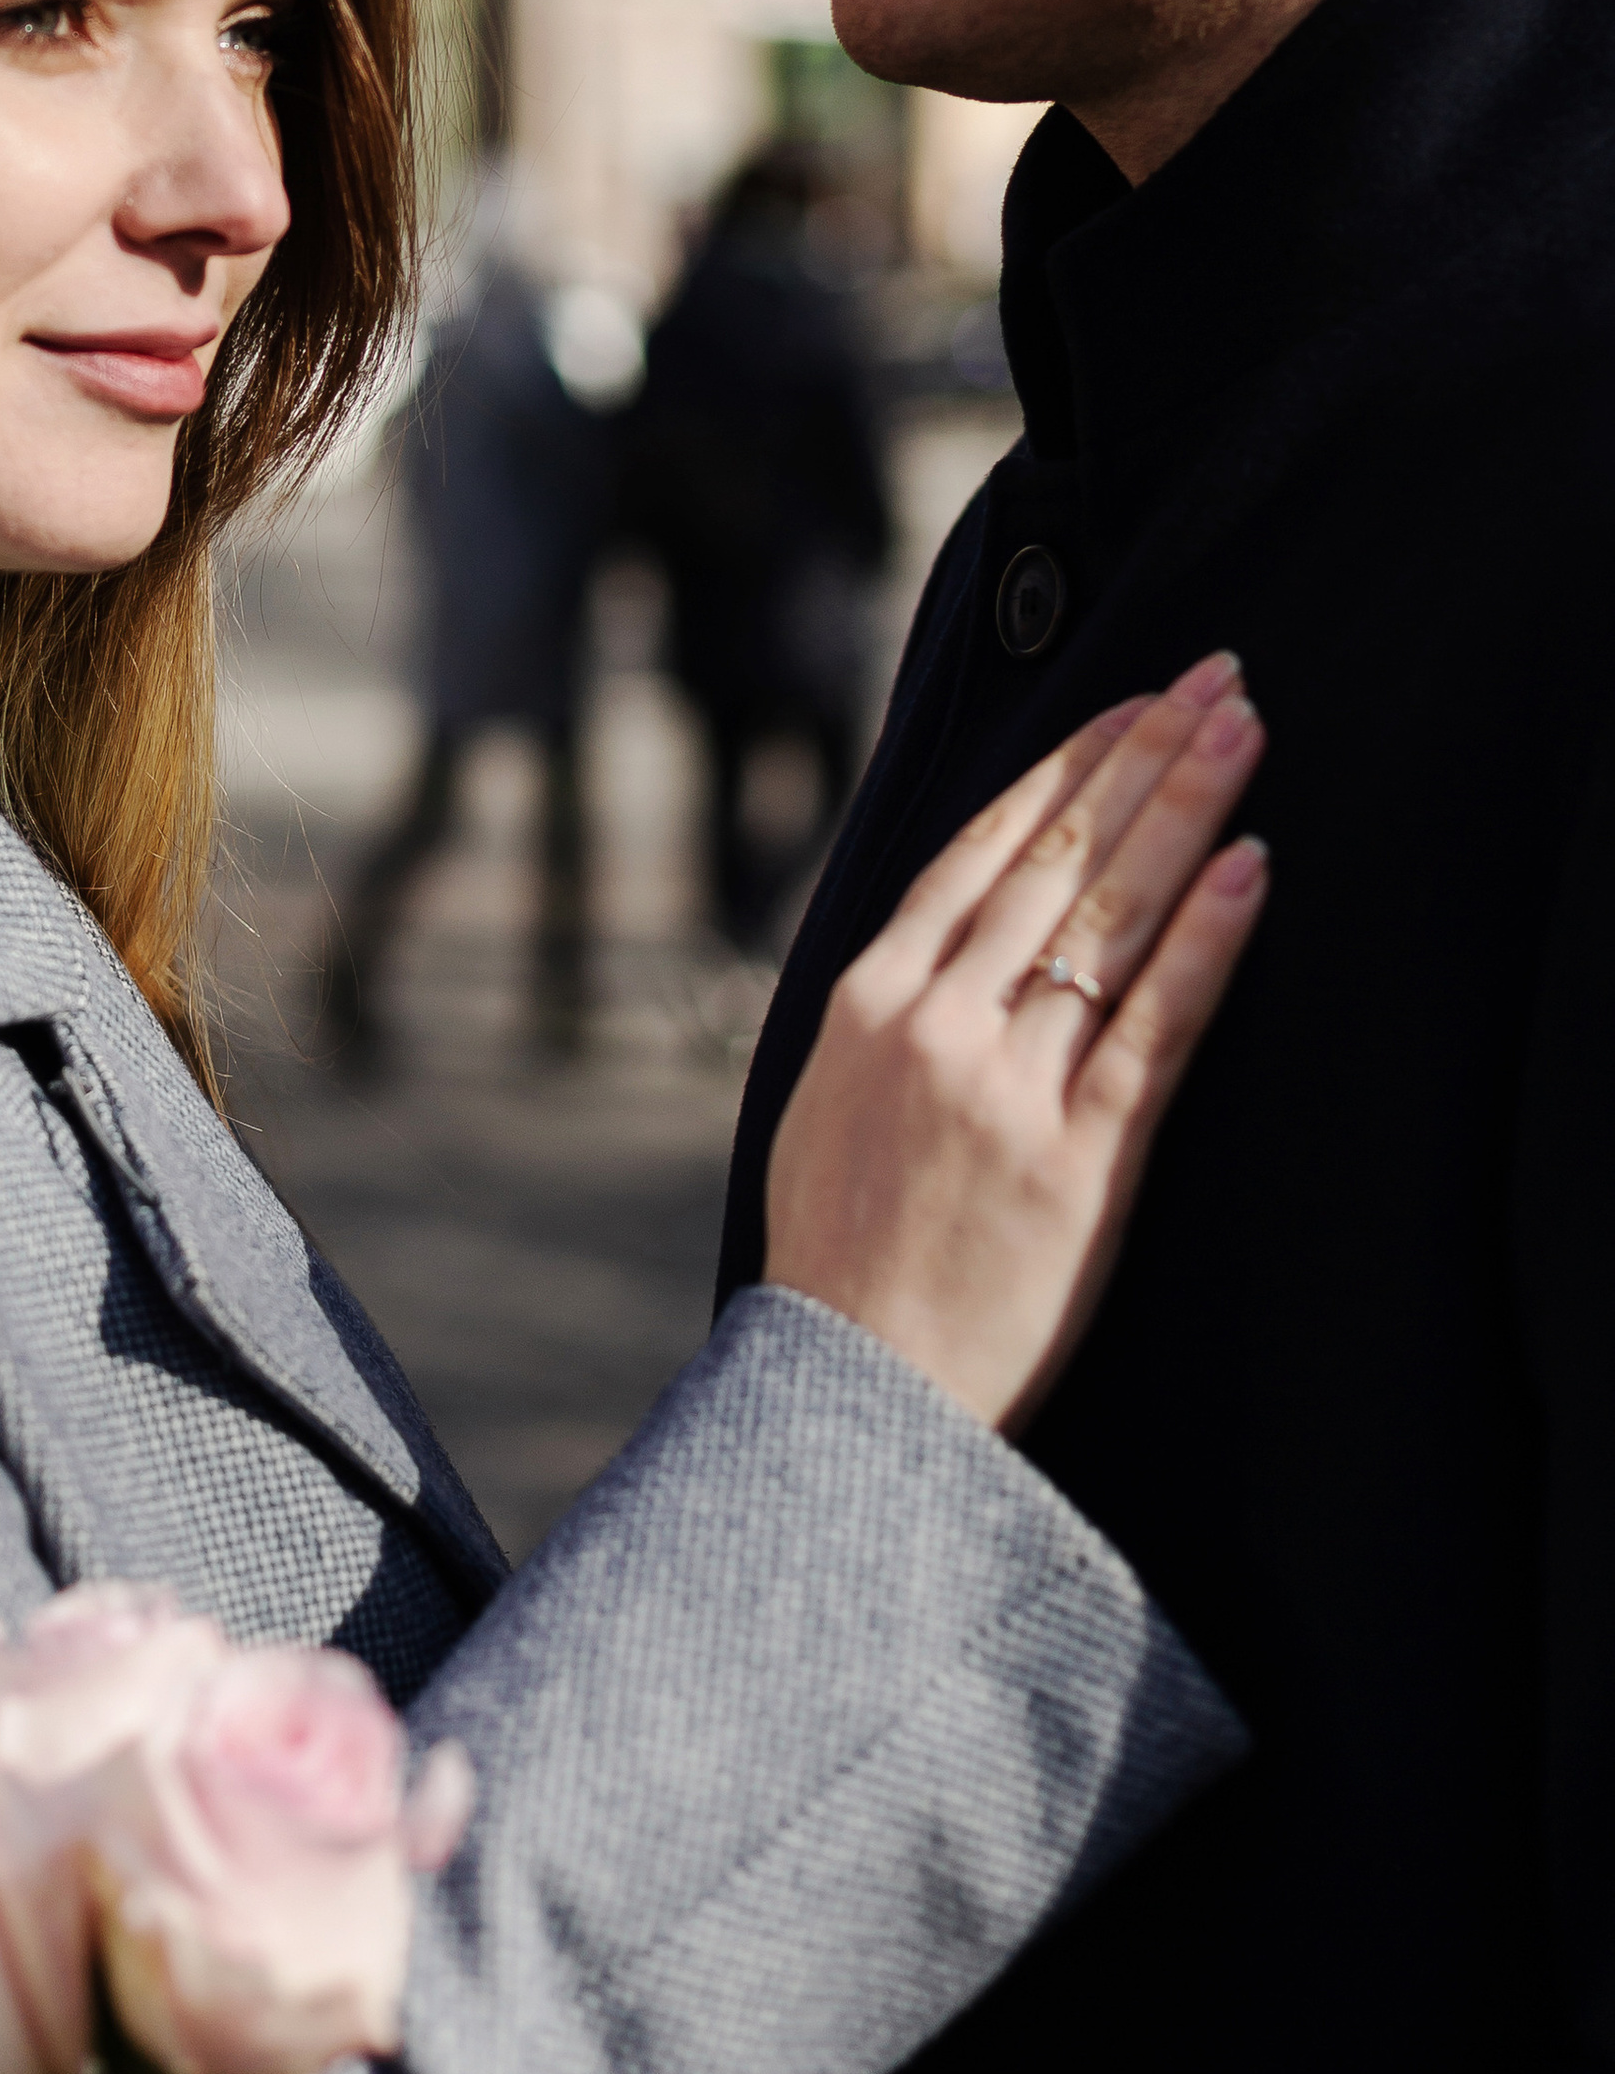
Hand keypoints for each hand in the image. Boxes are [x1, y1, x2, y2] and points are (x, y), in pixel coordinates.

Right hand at [765, 652, 1267, 1431]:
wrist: (846, 1392)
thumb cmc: (839, 1257)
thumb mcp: (824, 1101)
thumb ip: (887, 1009)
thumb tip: (951, 928)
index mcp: (866, 1000)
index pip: (981, 848)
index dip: (1066, 767)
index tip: (1131, 703)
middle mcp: (936, 1023)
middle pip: (1058, 860)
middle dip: (1145, 757)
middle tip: (1217, 681)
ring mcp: (1008, 1087)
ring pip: (1110, 920)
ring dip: (1185, 814)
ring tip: (1245, 737)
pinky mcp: (1080, 1160)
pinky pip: (1156, 1030)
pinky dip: (1206, 943)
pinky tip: (1250, 873)